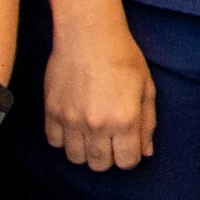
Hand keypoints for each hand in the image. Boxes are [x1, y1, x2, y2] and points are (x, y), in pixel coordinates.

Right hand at [44, 20, 156, 170]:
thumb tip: (146, 152)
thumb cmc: (123, 57)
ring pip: (75, 158)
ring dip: (85, 150)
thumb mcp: (146, 88)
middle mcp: (97, 125)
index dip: (130, 156)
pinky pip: (54, 142)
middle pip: (100, 165)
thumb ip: (148, 123)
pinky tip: (73, 124)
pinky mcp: (52, 112)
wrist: (89, 35)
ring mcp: (72, 120)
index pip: (127, 162)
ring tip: (90, 132)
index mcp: (125, 120)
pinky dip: (64, 139)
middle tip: (109, 138)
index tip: (127, 144)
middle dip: (108, 157)